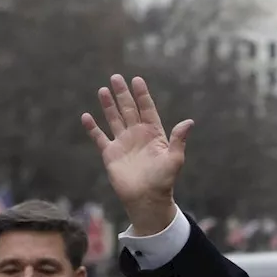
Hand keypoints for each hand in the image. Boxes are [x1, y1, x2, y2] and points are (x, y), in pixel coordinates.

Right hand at [81, 74, 191, 234]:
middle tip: (116, 77)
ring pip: (114, 119)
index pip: (147, 110)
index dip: (142, 95)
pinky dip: (93, 128)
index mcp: (154, 135)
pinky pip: (99, 137)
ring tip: (103, 90)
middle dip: (123, 94)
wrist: (147, 199)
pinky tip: (86, 116)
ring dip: (108, 105)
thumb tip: (189, 121)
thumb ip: (178, 139)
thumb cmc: (164, 180)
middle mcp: (138, 136)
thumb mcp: (175, 159)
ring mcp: (123, 143)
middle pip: (129, 110)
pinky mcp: (110, 154)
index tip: (137, 80)